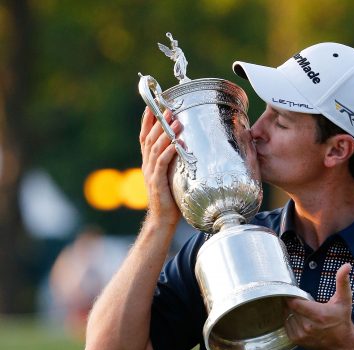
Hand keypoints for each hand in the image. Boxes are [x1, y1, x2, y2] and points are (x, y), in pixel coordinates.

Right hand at [139, 107, 181, 227]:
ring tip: (176, 121)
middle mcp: (147, 164)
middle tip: (169, 107)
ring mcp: (150, 172)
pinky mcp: (157, 181)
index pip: (145, 137)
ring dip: (166, 133)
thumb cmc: (171, 197)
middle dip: (158, 121)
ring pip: (155, 147)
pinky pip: (162, 162)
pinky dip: (169, 151)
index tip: (152, 105)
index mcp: (149, 162)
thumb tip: (186, 146)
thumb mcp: (172, 174)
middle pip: (149, 138)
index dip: (147, 121)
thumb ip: (174, 161)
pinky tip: (177, 143)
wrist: (163, 218)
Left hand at [285, 263, 353, 349]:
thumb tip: (346, 266)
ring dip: (288, 310)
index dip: (289, 296)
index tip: (290, 291)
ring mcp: (302, 335)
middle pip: (289, 309)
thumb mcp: (344, 299)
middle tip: (293, 297)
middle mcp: (309, 326)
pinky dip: (289, 319)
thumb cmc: (342, 320)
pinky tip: (296, 316)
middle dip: (289, 302)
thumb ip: (343, 282)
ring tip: (296, 306)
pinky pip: (286, 325)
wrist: (342, 343)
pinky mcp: (297, 341)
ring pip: (286, 317)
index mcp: (319, 315)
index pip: (294, 303)